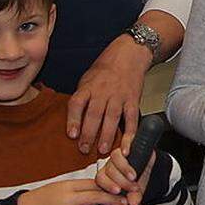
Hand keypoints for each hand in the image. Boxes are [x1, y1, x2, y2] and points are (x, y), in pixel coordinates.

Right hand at [17, 179, 128, 204]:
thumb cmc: (43, 198)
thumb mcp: (61, 187)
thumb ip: (78, 189)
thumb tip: (99, 189)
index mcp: (69, 185)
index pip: (93, 183)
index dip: (109, 184)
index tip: (122, 186)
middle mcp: (67, 197)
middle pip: (93, 195)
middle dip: (111, 197)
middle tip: (125, 199)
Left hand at [68, 36, 150, 154]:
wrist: (129, 54)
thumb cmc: (106, 68)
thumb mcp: (87, 78)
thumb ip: (82, 97)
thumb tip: (74, 121)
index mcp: (88, 86)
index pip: (77, 103)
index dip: (73, 120)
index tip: (72, 134)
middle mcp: (103, 91)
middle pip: (94, 114)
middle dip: (89, 133)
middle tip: (84, 149)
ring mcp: (119, 96)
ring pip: (112, 118)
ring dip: (107, 136)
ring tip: (103, 151)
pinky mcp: (133, 100)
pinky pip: (131, 119)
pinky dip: (130, 134)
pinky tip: (126, 146)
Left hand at [96, 146, 155, 204]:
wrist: (150, 164)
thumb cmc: (140, 178)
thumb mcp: (138, 190)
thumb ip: (134, 196)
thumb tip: (134, 203)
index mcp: (108, 175)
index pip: (101, 179)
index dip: (108, 185)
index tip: (118, 191)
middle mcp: (111, 163)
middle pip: (108, 169)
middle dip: (120, 180)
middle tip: (132, 187)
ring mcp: (120, 151)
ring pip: (115, 157)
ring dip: (124, 168)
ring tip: (134, 176)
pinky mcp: (130, 140)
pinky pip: (125, 139)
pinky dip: (125, 145)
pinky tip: (127, 152)